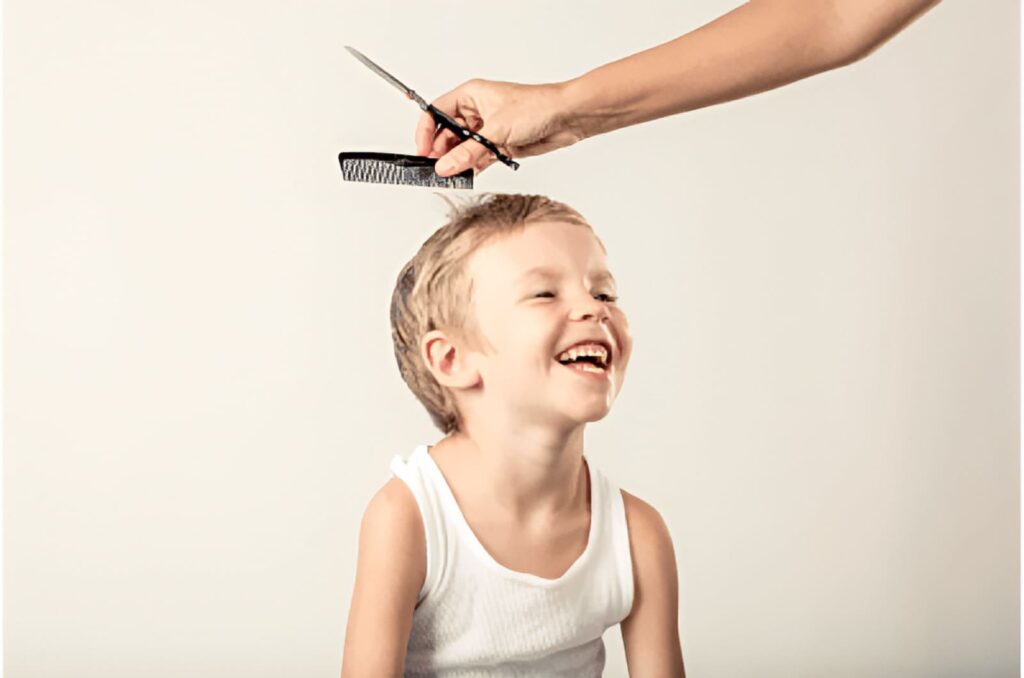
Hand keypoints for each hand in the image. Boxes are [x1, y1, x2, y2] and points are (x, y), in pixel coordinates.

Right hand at [415, 79, 582, 176]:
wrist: (566, 118)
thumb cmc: (537, 107)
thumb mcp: (496, 131)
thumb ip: (467, 152)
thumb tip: (443, 166)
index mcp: (470, 96)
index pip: (436, 112)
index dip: (426, 131)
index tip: (423, 151)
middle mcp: (476, 112)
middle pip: (446, 134)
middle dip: (441, 152)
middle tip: (437, 170)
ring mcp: (487, 130)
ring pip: (462, 149)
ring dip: (458, 163)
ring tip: (453, 175)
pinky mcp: (499, 146)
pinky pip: (478, 159)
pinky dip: (473, 168)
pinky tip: (468, 175)